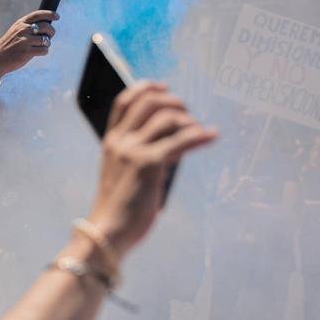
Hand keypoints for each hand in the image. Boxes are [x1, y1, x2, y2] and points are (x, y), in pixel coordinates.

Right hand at [0, 10, 58, 80]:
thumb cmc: (8, 46)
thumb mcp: (15, 32)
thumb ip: (28, 27)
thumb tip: (47, 27)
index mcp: (20, 23)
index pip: (38, 14)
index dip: (50, 14)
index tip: (57, 16)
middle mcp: (23, 30)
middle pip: (46, 26)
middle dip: (51, 31)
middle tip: (49, 36)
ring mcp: (25, 41)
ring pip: (46, 39)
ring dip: (47, 44)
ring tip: (40, 47)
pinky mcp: (26, 52)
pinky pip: (44, 50)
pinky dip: (44, 52)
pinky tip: (38, 53)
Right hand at [85, 83, 216, 254]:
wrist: (108, 232)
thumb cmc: (119, 209)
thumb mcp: (122, 174)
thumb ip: (140, 154)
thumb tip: (174, 141)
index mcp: (110, 142)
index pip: (124, 102)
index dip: (145, 87)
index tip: (163, 86)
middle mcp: (120, 141)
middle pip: (149, 101)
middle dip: (173, 101)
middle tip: (188, 114)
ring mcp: (134, 150)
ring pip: (168, 117)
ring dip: (189, 120)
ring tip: (200, 131)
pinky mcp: (150, 163)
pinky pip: (181, 140)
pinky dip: (200, 135)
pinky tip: (211, 136)